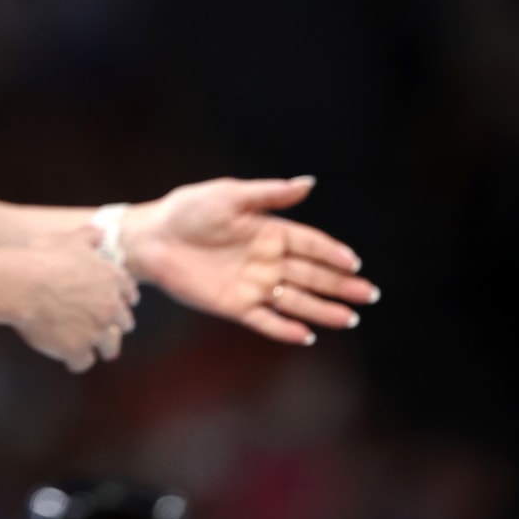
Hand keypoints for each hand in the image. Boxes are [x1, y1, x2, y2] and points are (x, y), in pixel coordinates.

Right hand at [2, 226, 139, 372]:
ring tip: (84, 344)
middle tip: (96, 323)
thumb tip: (102, 231)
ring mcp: (97, 331)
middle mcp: (111, 307)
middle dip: (112, 323)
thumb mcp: (68, 239)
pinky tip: (67, 356)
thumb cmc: (42, 258)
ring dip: (99, 346)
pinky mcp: (79, 349)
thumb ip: (89, 235)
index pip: (130, 294)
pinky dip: (76, 360)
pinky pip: (84, 362)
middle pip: (124, 323)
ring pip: (110, 347)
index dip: (120, 297)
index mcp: (113, 279)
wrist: (22, 285)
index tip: (110, 300)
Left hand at [126, 176, 378, 344]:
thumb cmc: (187, 210)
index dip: (331, 253)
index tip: (354, 262)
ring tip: (350, 318)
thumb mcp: (229, 195)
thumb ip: (269, 194)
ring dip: (322, 309)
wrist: (150, 237)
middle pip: (310, 274)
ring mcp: (252, 284)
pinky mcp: (234, 305)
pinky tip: (306, 335)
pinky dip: (284, 328)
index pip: (309, 244)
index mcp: (268, 231)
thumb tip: (309, 182)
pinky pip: (264, 320)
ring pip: (295, 300)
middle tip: (368, 294)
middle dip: (339, 285)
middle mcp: (265, 260)